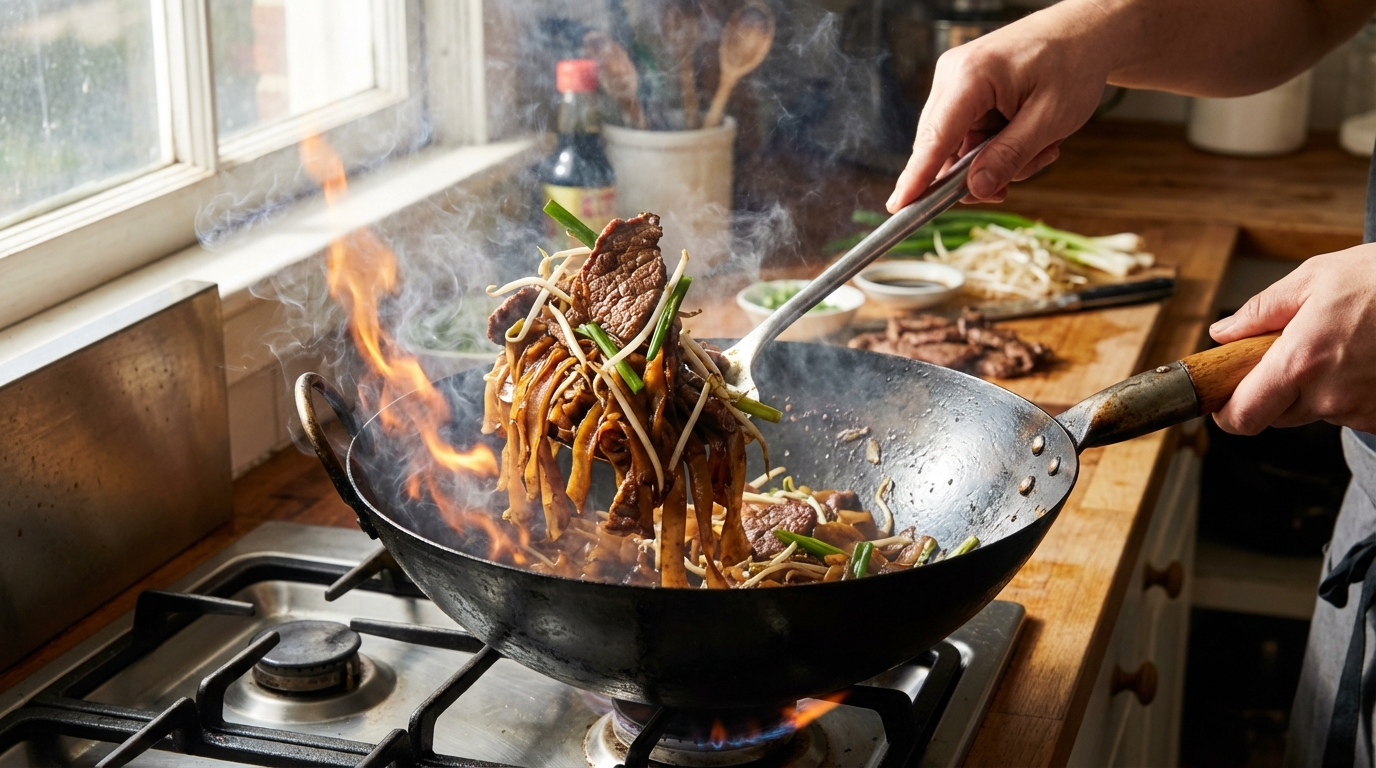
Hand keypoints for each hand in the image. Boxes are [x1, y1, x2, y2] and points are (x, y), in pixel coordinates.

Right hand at [886, 5, 1112, 210]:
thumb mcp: (1051, 118)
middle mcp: (952, 75)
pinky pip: (967, 136)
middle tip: (1015, 181)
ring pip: (956, 147)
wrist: (1085, 32)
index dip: (916, 178)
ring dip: (994, 160)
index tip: (899, 208)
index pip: (935, 138)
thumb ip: (1010, 156)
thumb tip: (976, 189)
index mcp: (970, 75)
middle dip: (977, 172)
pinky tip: (1028, 138)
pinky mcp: (964, 90)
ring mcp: (955, 82)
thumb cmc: (1073, 63)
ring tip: (1040, 147)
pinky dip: (996, 147)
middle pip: (940, 147)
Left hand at [1210, 245, 1375, 434]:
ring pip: (1316, 412)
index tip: (1223, 399)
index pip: (1243, 416)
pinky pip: (1352, 412)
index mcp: (1300, 362)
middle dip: (1274, 389)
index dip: (1227, 412)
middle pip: (1276, 415)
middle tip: (1293, 351)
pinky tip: (1366, 359)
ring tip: (1341, 346)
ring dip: (1316, 389)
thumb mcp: (1313, 278)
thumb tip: (1223, 334)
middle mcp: (1330, 396)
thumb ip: (1260, 311)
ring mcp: (1362, 410)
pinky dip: (1350, 391)